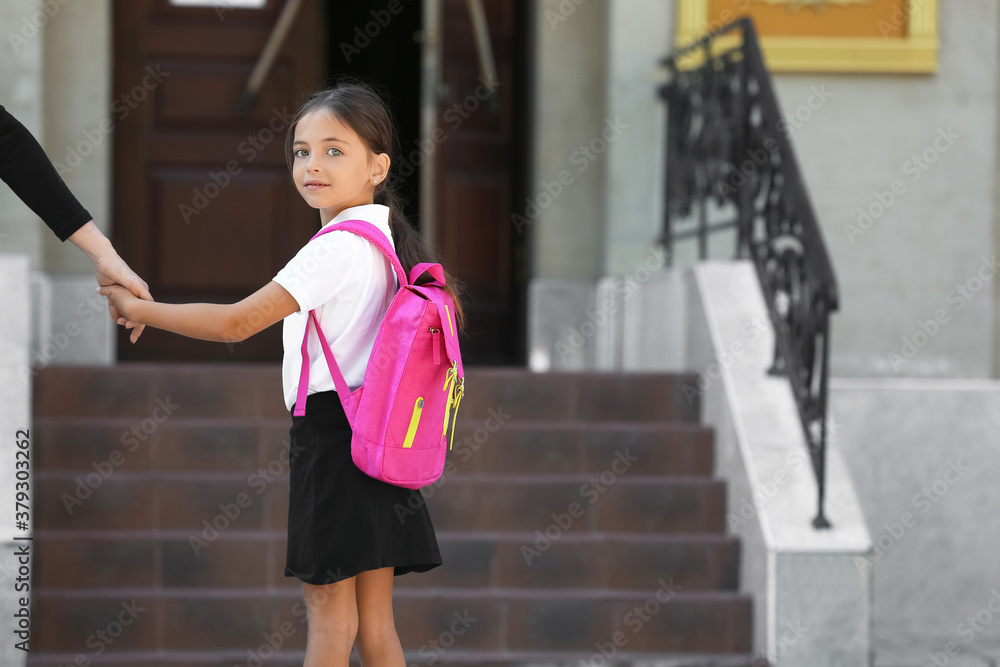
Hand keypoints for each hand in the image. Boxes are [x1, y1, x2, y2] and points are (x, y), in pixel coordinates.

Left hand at [68, 222, 153, 343]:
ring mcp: (127, 295)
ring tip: (124, 329)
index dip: (146, 317)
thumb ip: (133, 284)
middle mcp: (136, 293)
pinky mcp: (118, 295)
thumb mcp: (124, 276)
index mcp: (141, 289)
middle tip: (133, 339)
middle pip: (140, 312)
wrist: (104, 260)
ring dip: (125, 320)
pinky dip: (116, 314)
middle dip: (136, 326)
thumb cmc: (115, 267)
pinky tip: (116, 319)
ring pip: (128, 312)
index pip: (148, 305)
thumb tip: (143, 292)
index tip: (141, 327)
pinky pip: (118, 308)